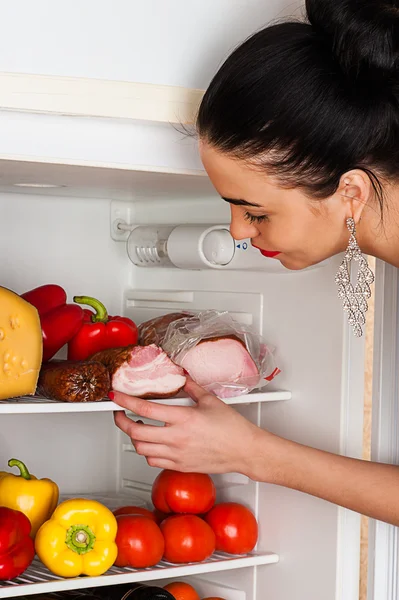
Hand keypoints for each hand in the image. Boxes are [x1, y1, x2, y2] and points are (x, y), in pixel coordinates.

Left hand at [113, 378, 267, 475]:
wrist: (244, 451)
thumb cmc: (232, 428)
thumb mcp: (210, 400)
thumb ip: (191, 387)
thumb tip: (182, 377)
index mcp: (183, 419)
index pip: (144, 410)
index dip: (125, 402)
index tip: (115, 397)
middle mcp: (176, 438)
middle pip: (135, 433)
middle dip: (121, 422)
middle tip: (120, 414)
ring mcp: (176, 455)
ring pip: (141, 449)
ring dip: (134, 437)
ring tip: (136, 428)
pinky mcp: (179, 466)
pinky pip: (153, 461)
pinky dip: (147, 452)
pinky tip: (151, 444)